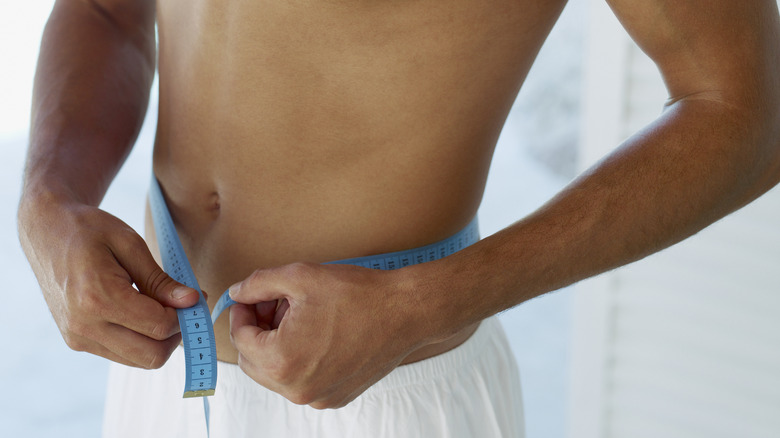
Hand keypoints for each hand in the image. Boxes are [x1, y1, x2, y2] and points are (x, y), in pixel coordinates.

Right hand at [18, 197, 199, 367]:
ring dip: (160, 340)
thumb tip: (191, 301)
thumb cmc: (88, 230)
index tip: (195, 297)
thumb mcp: (130, 244)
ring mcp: (78, 338)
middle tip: (184, 307)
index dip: (185, 315)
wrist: (45, 232)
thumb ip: (161, 279)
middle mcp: (84, 326)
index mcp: (97, 298)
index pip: (158, 326)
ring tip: (163, 308)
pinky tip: (143, 313)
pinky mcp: (77, 341)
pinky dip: (141, 340)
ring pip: (139, 360)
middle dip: (177, 334)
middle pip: (152, 355)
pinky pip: (123, 354)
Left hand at [228, 262, 427, 408]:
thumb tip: (236, 292)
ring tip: (300, 318)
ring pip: (277, 374)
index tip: (250, 299)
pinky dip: (300, 361)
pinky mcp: (336, 397)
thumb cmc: (358, 295)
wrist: (405, 312)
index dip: (242, 314)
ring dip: (278, 347)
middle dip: (258, 332)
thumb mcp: (300, 277)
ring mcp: (318, 397)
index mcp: (282, 361)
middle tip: (274, 305)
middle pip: (254, 362)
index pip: (241, 339)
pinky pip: (303, 382)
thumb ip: (258, 284)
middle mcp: (297, 388)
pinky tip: (319, 334)